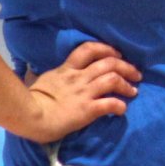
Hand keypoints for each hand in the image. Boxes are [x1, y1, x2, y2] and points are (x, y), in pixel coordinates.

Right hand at [15, 42, 141, 142]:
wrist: (28, 116)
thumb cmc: (31, 100)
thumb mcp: (43, 80)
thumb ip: (53, 76)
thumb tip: (49, 74)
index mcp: (67, 69)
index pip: (88, 49)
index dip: (106, 49)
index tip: (117, 55)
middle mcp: (78, 77)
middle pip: (108, 63)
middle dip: (126, 66)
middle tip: (136, 73)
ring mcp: (84, 92)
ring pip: (112, 80)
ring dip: (126, 85)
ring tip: (133, 91)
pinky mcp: (87, 109)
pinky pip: (109, 104)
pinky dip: (120, 106)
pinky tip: (122, 109)